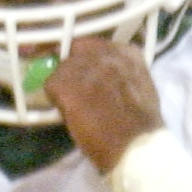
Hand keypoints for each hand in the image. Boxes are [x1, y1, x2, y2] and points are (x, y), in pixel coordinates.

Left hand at [43, 37, 164, 175]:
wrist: (136, 147)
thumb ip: (122, 74)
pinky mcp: (67, 85)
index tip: (83, 74)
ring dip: (65, 86)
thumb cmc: (141, 126)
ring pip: (62, 68)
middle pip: (76, 52)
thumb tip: (103, 77)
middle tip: (77, 91)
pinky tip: (69, 114)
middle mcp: (105, 53)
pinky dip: (56, 100)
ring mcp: (86, 67)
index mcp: (127, 53)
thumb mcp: (140, 87)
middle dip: (74, 70)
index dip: (85, 60)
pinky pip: (50, 85)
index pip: (95, 45)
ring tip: (76, 106)